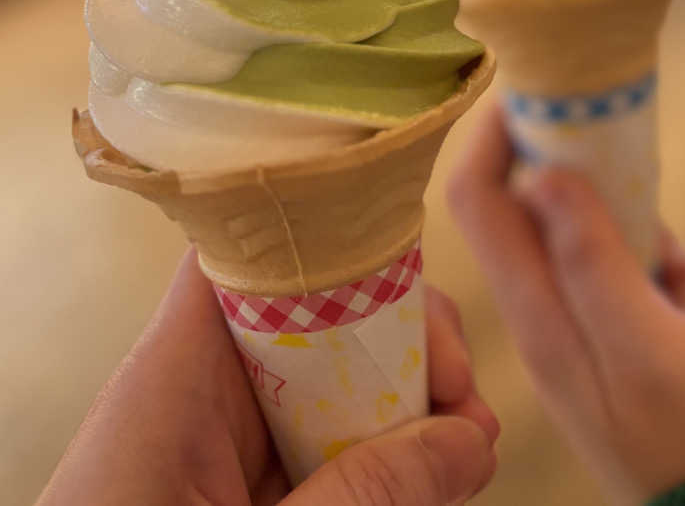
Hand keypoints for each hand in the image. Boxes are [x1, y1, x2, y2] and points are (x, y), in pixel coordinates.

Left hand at [38, 250, 498, 505]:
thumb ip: (363, 497)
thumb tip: (469, 442)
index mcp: (174, 374)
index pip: (245, 257)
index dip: (332, 245)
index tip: (418, 295)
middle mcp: (198, 391)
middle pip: (310, 316)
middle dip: (400, 344)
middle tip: (465, 398)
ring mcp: (221, 442)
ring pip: (326, 386)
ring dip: (402, 409)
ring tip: (468, 450)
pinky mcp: (239, 487)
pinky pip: (318, 446)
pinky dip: (375, 461)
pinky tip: (426, 481)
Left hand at [448, 103, 684, 504]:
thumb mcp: (652, 344)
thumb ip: (590, 259)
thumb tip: (533, 174)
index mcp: (538, 316)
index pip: (478, 199)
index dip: (492, 135)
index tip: (530, 85)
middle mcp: (546, 319)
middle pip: (521, 209)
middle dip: (559, 164)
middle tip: (611, 141)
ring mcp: (584, 331)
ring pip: (575, 235)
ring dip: (615, 215)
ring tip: (664, 242)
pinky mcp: (624, 342)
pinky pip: (618, 271)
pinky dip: (647, 256)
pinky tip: (682, 278)